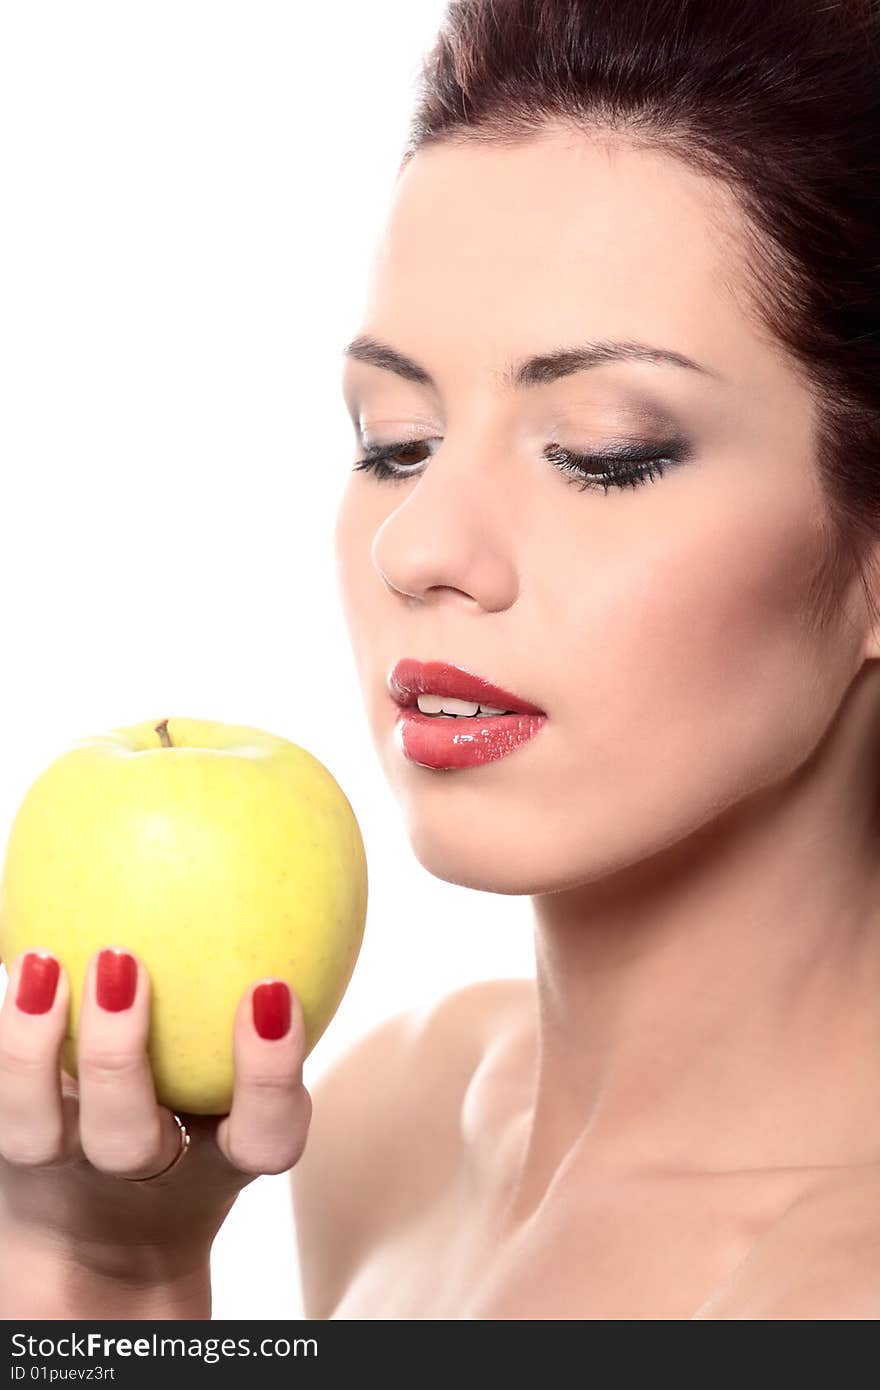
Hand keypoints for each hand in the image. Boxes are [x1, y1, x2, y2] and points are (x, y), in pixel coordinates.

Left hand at [0, 946, 311, 1273]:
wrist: (94, 1233)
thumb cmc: (194, 1118)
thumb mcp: (244, 1081)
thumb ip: (264, 1013)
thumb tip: (303, 887)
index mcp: (220, 1158)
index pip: (264, 1134)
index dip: (270, 1072)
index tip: (270, 987)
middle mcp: (138, 1171)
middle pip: (126, 1142)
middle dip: (118, 1057)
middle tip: (122, 961)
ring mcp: (63, 1169)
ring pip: (34, 1134)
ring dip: (29, 1049)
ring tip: (42, 962)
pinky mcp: (9, 1154)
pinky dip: (0, 1032)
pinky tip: (12, 961)